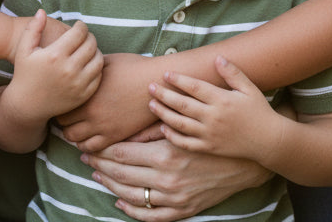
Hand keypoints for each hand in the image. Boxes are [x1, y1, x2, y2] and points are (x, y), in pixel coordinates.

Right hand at [10, 11, 102, 119]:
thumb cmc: (25, 73)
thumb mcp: (24, 49)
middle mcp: (69, 69)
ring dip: (95, 51)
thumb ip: (33, 28)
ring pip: (98, 59)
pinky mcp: (83, 95)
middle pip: (91, 44)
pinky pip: (98, 76)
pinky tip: (88, 63)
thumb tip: (42, 11)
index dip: (81, 26)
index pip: (80, 33)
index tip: (79, 26)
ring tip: (87, 48)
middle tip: (84, 36)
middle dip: (89, 36)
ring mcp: (78, 84)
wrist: (27, 105)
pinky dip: (96, 67)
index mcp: (55, 55)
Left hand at [58, 52, 157, 150]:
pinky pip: (93, 149)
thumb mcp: (105, 62)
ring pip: (76, 140)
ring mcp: (104, 127)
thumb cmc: (132, 67)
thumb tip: (76, 69)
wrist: (155, 82)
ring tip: (77, 127)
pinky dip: (86, 145)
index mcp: (86, 93)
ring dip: (73, 134)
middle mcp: (92, 113)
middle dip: (63, 121)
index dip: (60, 104)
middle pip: (64, 126)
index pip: (61, 107)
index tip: (63, 101)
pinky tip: (89, 136)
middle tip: (68, 116)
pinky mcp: (116, 136)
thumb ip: (88, 70)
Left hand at [82, 129, 275, 221]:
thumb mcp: (187, 120)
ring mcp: (175, 197)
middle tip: (85, 159)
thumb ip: (156, 122)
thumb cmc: (214, 133)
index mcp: (165, 153)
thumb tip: (128, 119)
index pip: (121, 154)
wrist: (246, 161)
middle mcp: (166, 179)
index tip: (88, 146)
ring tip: (97, 176)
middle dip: (100, 166)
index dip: (102, 151)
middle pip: (122, 174)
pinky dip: (133, 211)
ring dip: (111, 186)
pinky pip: (152, 216)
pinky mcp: (184, 210)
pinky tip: (120, 201)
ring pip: (132, 196)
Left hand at [149, 57, 278, 160]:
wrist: (269, 141)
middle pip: (182, 105)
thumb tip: (217, 57)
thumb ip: (232, 72)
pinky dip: (173, 136)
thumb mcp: (249, 88)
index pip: (194, 87)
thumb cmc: (259, 111)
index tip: (165, 73)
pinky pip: (187, 143)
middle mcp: (213, 117)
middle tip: (149, 87)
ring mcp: (210, 134)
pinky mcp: (210, 148)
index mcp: (222, 100)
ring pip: (180, 124)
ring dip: (163, 113)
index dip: (178, 80)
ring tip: (151, 104)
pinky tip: (163, 128)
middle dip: (164, 95)